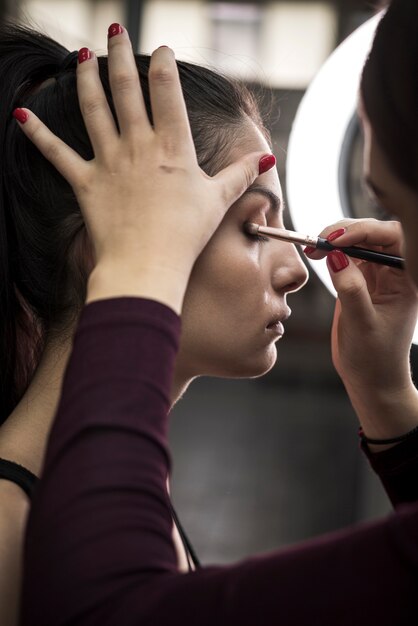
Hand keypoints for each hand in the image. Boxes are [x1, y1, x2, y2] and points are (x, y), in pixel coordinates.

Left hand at [13, 27, 272, 313]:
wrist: (148, 266)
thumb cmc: (186, 235)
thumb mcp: (218, 200)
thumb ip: (241, 174)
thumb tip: (266, 158)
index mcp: (172, 146)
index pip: (166, 89)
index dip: (163, 63)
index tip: (161, 50)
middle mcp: (138, 145)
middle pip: (126, 88)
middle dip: (119, 54)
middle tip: (114, 30)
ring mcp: (109, 162)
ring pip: (93, 108)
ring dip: (86, 78)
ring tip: (82, 55)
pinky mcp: (85, 182)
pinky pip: (56, 153)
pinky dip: (38, 133)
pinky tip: (21, 114)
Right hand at [305, 218, 417, 441]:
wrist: (370, 380)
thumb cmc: (375, 358)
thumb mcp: (362, 324)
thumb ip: (351, 289)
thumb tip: (336, 257)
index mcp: (407, 280)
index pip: (392, 239)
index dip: (365, 232)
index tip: (337, 240)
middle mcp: (394, 273)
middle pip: (374, 234)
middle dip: (347, 231)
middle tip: (321, 240)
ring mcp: (376, 276)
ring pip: (357, 243)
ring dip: (335, 240)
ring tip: (313, 247)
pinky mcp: (359, 282)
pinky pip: (345, 258)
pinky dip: (330, 252)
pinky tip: (317, 255)